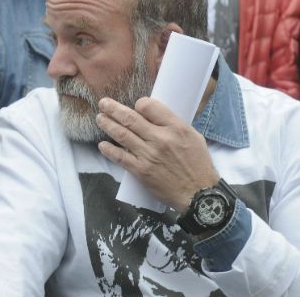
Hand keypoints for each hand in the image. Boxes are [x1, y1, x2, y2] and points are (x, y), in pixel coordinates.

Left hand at [96, 97, 218, 212]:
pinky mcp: (141, 171)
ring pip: (122, 135)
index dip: (139, 104)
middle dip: (113, 109)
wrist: (199, 194)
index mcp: (175, 128)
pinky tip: (102, 145)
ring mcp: (149, 155)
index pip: (149, 106)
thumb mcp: (193, 137)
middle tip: (103, 103)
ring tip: (100, 119)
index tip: (135, 106)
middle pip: (130, 119)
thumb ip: (174, 125)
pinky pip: (120, 157)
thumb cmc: (198, 164)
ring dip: (107, 125)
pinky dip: (109, 150)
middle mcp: (160, 139)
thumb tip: (155, 116)